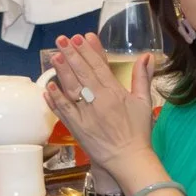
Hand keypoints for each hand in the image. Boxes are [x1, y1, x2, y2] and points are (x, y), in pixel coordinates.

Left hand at [45, 38, 153, 174]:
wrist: (128, 158)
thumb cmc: (138, 131)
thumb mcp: (144, 101)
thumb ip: (143, 77)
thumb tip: (147, 55)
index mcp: (115, 93)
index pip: (99, 67)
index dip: (90, 51)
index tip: (82, 37)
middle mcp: (98, 101)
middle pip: (83, 73)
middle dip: (72, 55)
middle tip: (62, 40)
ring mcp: (85, 114)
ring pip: (71, 88)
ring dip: (62, 71)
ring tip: (54, 56)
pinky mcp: (76, 127)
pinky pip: (63, 110)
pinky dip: (55, 98)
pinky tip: (48, 87)